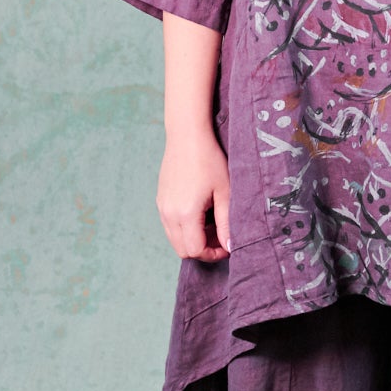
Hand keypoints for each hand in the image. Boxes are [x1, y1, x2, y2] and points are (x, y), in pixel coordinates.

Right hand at [157, 126, 230, 260]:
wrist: (187, 136)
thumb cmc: (209, 161)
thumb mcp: (225, 193)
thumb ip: (227, 223)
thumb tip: (230, 247)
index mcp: (185, 213)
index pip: (195, 250)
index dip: (213, 254)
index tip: (228, 246)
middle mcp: (168, 214)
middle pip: (183, 250)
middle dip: (203, 250)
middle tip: (221, 236)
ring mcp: (162, 207)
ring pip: (175, 240)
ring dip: (193, 239)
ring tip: (212, 223)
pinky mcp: (160, 201)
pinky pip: (170, 226)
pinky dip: (185, 229)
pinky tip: (200, 213)